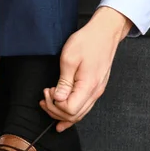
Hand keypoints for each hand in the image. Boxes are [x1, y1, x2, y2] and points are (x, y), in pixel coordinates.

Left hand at [40, 7, 132, 131]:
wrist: (105, 33)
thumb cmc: (88, 42)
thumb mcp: (69, 59)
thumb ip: (64, 82)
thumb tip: (58, 99)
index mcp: (88, 86)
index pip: (69, 109)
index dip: (55, 104)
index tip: (49, 91)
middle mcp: (95, 92)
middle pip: (73, 116)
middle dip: (55, 111)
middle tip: (44, 97)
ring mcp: (96, 91)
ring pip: (79, 114)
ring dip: (61, 112)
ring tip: (48, 102)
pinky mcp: (95, 88)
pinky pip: (83, 107)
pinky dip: (71, 113)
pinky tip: (63, 118)